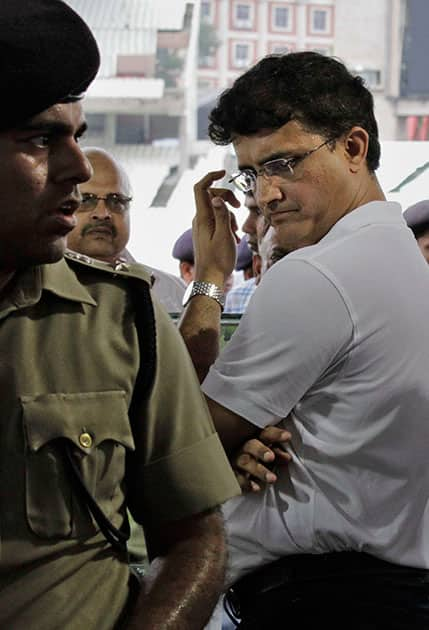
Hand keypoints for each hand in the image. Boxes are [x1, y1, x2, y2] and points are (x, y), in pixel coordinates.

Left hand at [193, 170, 240, 285]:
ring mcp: (202, 226)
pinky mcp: (206, 233)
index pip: (201, 188)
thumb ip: (222, 215)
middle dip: (227, 198)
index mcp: (202, 218)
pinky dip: (227, 224)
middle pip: (212, 196)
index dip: (211, 176)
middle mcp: (199, 220)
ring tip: (235, 233)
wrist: (210, 279)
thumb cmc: (218, 260)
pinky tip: (233, 238)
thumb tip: (216, 197)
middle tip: (238, 208)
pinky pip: (217, 221)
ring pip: (217, 209)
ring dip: (229, 216)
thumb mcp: (224, 236)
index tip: (223, 172)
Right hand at [232, 426, 291, 492]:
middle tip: (271, 457)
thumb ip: (277, 454)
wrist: (236, 467)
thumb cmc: (256, 457)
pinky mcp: (233, 474)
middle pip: (252, 445)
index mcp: (256, 438)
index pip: (266, 434)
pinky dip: (246, 483)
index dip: (276, 435)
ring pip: (245, 463)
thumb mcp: (268, 454)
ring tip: (272, 478)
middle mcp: (245, 448)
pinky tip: (256, 488)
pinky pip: (237, 479)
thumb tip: (287, 457)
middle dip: (261, 451)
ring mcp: (237, 460)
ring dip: (259, 470)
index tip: (287, 436)